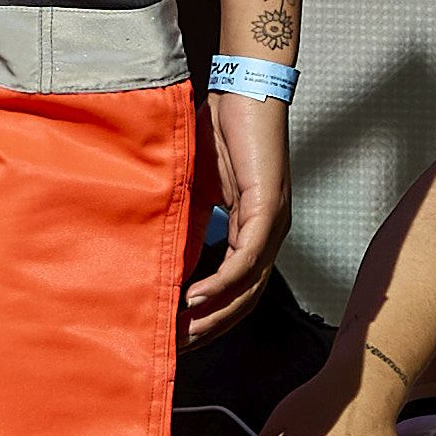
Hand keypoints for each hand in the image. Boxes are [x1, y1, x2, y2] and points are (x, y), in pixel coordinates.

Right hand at [184, 89, 290, 345]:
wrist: (245, 91)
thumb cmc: (222, 131)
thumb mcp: (198, 187)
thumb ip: (189, 220)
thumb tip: (163, 253)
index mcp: (255, 231)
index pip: (238, 289)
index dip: (211, 315)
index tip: (178, 331)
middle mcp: (269, 235)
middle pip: (246, 300)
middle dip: (211, 327)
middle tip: (177, 345)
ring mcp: (273, 225)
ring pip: (248, 287)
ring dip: (215, 314)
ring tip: (182, 330)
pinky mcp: (267, 209)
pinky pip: (246, 259)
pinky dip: (222, 283)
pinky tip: (195, 298)